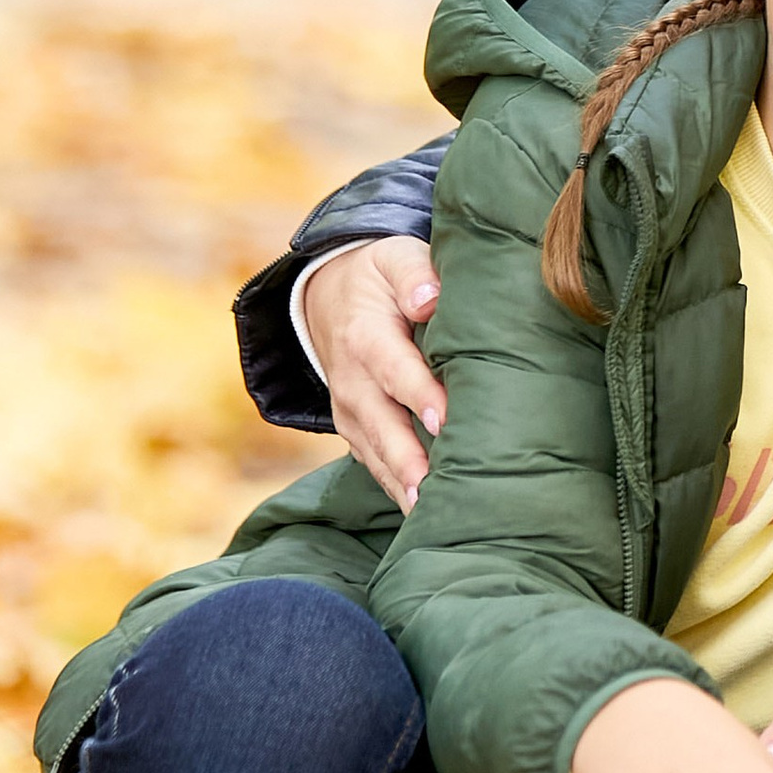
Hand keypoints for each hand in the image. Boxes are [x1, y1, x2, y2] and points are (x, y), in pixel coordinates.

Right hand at [303, 235, 441, 506]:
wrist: (327, 299)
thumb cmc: (378, 278)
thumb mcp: (393, 257)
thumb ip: (414, 273)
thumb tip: (430, 299)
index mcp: (366, 336)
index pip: (394, 369)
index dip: (419, 394)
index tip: (444, 419)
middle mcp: (352, 380)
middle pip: (381, 424)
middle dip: (406, 459)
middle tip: (433, 490)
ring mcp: (349, 410)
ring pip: (374, 453)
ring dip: (400, 484)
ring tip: (428, 515)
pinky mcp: (354, 430)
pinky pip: (372, 463)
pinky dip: (393, 488)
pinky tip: (420, 514)